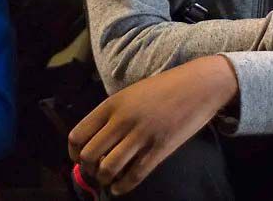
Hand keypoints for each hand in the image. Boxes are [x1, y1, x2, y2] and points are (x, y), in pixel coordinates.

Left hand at [67, 55, 237, 195]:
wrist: (198, 85)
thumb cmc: (164, 88)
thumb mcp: (130, 93)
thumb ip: (112, 113)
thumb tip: (96, 139)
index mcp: (111, 104)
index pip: (78, 134)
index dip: (73, 152)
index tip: (79, 158)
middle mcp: (122, 120)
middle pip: (89, 155)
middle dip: (88, 169)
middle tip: (94, 171)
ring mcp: (141, 135)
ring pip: (108, 168)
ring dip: (104, 179)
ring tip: (108, 179)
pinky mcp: (160, 148)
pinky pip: (134, 175)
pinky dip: (122, 186)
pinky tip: (119, 187)